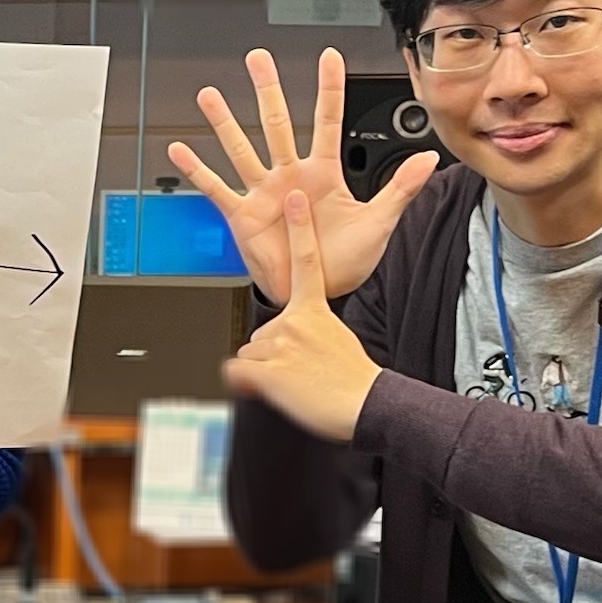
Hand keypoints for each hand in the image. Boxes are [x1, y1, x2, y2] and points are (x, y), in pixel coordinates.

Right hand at [167, 47, 438, 306]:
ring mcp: (264, 193)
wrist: (316, 291)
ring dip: (224, 122)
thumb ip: (400, 188)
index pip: (326, 120)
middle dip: (267, 89)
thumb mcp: (379, 222)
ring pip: (241, 149)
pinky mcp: (242, 216)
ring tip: (209, 96)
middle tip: (257, 58)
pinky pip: (216, 188)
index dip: (328, 88)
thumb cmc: (346, 260)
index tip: (329, 56)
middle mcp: (289, 175)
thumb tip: (429, 159)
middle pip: (276, 123)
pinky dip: (197, 170)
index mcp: (323, 172)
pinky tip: (179, 149)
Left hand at [224, 191, 383, 441]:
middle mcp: (295, 320)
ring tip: (294, 382)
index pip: (305, 261)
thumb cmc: (353, 378)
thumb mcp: (334, 340)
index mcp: (315, 308)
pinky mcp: (267, 368)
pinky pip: (237, 372)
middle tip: (298, 371)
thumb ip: (305, 332)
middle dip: (269, 354)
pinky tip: (269, 390)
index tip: (296, 198)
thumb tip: (285, 343)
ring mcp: (280, 343)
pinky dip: (245, 384)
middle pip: (261, 332)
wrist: (364, 404)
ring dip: (263, 371)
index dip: (299, 228)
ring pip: (250, 354)